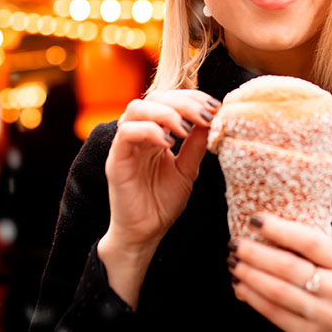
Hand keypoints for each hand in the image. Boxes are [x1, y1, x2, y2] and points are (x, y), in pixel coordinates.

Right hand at [99, 90, 218, 305]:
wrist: (145, 234)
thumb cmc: (162, 202)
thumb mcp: (187, 169)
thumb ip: (196, 144)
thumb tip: (213, 118)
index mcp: (154, 131)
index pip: (170, 99)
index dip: (193, 97)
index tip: (216, 107)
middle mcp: (138, 133)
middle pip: (155, 97)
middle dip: (184, 102)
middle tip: (205, 116)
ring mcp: (125, 145)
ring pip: (137, 108)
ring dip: (166, 113)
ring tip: (186, 130)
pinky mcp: (115, 159)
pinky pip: (126, 132)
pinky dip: (149, 130)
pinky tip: (168, 144)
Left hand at [228, 215, 331, 331]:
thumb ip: (310, 250)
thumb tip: (265, 227)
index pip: (310, 241)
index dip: (280, 229)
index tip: (255, 219)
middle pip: (288, 266)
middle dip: (255, 253)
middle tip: (235, 244)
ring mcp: (323, 314)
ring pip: (278, 290)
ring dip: (250, 275)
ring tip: (233, 263)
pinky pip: (273, 312)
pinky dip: (252, 297)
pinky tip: (240, 286)